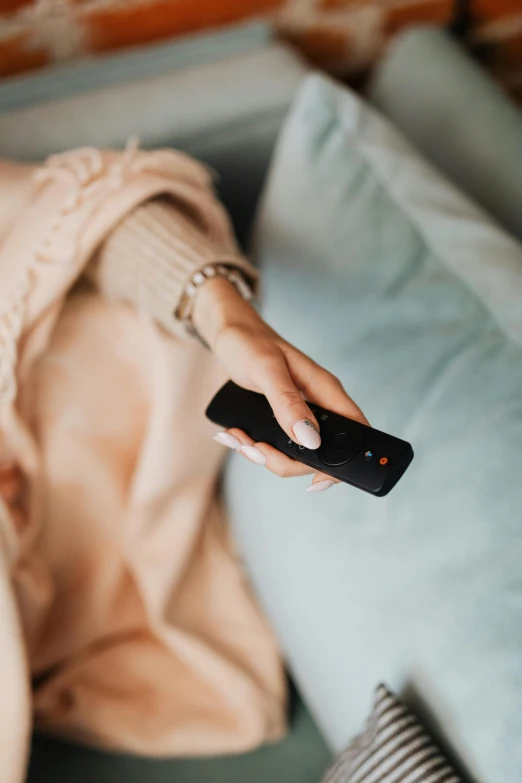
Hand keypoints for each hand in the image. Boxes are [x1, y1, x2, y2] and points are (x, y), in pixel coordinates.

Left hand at [193, 277, 368, 491]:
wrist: (227, 331)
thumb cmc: (249, 342)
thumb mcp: (266, 371)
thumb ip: (288, 404)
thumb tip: (310, 440)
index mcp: (326, 391)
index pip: (355, 434)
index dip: (344, 464)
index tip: (315, 483)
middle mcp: (318, 405)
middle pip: (318, 454)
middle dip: (284, 461)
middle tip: (255, 449)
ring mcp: (300, 413)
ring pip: (294, 453)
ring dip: (263, 454)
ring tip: (239, 438)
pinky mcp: (282, 417)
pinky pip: (276, 444)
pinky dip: (254, 446)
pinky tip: (237, 434)